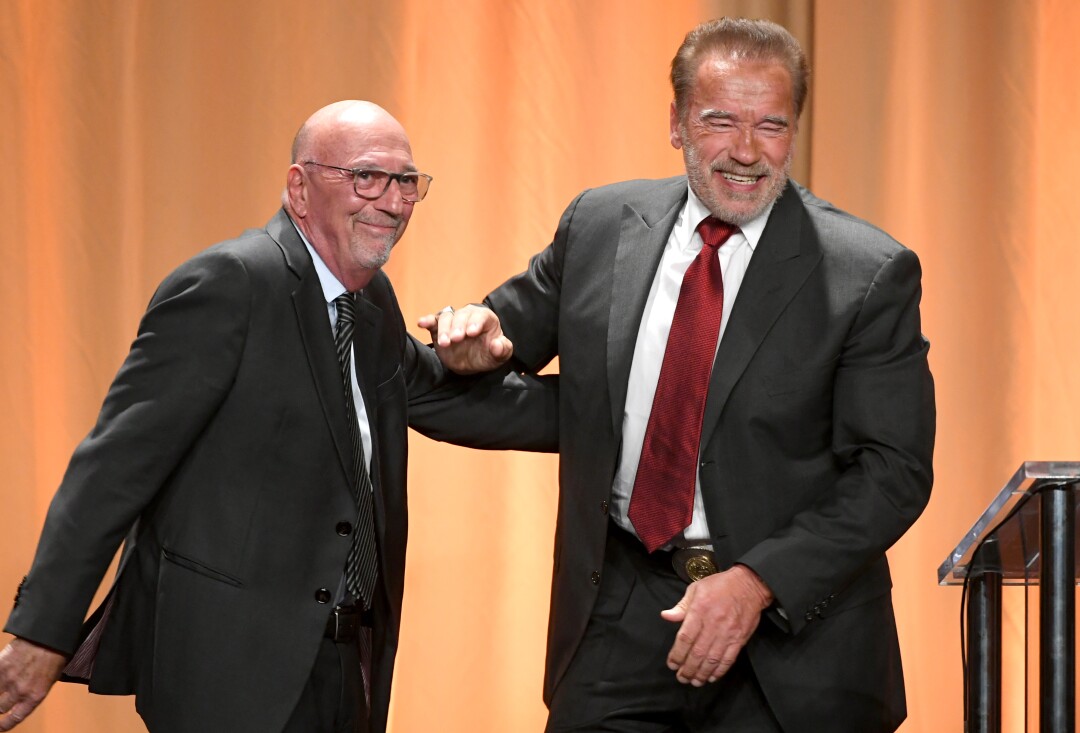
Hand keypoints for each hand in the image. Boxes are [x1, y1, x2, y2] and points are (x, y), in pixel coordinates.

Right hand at [0, 638, 67, 729]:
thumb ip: (34, 691)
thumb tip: (22, 700)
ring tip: (1, 690)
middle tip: (1, 703)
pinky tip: (0, 675)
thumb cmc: (55, 656)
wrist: (49, 636)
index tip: (0, 727)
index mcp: (35, 696)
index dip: (5, 725)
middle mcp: (20, 691)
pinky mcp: (0, 666)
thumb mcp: (50, 679)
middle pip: (1, 708)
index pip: (15, 718)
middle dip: (1, 706)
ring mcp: (8, 679)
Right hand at [417, 304, 513, 373]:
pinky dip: (427, 320)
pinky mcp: (439, 328)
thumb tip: (497, 344)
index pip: (481, 316)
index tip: (471, 332)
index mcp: (485, 319)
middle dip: (458, 326)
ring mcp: (453, 322)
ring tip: (445, 343)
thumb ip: (502, 349)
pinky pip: (433, 321)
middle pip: (461, 315)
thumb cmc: (488, 354)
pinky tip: (422, 323)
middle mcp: (468, 316)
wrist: (472, 363)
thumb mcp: (500, 355)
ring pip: (446, 318)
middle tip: (456, 339)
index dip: (476, 322)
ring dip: (444, 329)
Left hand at [660, 564, 772, 685]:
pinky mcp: (739, 639)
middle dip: (688, 669)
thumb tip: (666, 616)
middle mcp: (713, 624)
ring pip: (712, 659)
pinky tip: (711, 677)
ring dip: (702, 673)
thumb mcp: (696, 588)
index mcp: (699, 610)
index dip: (677, 654)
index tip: (672, 663)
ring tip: (694, 682)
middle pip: (697, 653)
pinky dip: (719, 671)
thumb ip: (681, 606)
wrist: (749, 585)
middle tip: (681, 677)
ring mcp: (727, 633)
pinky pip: (728, 659)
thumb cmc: (720, 585)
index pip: (685, 638)